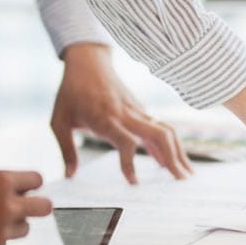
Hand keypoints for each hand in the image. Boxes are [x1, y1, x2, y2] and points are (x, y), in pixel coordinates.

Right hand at [0, 165, 51, 244]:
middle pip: (43, 207)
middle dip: (33, 204)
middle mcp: (6, 207)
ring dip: (12, 224)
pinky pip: (3, 244)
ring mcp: (0, 233)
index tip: (24, 186)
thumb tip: (1, 177)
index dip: (29, 183)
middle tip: (21, 205)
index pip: (36, 180)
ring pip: (24, 228)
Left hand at [51, 42, 192, 182]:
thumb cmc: (70, 92)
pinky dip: (171, 146)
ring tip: (187, 174)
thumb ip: (66, 149)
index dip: (130, 163)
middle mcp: (126, 114)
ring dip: (179, 151)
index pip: (125, 142)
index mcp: (105, 118)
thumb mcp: (58, 120)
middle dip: (172, 158)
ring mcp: (137, 111)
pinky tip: (173, 162)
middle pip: (158, 135)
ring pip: (166, 130)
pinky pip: (161, 128)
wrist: (87, 62)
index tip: (133, 182)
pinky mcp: (142, 110)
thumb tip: (70, 175)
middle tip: (182, 180)